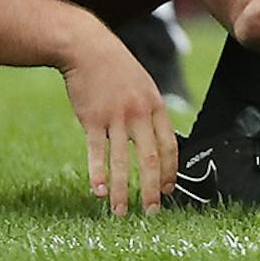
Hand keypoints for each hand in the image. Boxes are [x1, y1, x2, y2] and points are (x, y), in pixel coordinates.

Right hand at [60, 20, 176, 214]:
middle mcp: (139, 113)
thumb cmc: (117, 70)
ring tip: (121, 212)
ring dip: (122, 190)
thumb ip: (150, 112)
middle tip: (152, 212)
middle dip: (153, 188)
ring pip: (123, 160)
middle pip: (150, 157)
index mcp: (155, 106)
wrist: (89, 48)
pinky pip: (97, 152)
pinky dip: (98, 174)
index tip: (169, 191)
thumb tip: (157, 141)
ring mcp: (116, 116)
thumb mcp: (143, 86)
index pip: (169, 145)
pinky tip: (99, 192)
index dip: (170, 171)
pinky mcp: (92, 119)